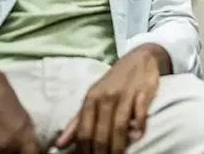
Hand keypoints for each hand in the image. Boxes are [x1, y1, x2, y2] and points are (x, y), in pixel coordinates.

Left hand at [55, 44, 170, 153]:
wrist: (139, 58)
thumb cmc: (114, 81)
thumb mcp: (93, 96)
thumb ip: (77, 121)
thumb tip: (59, 145)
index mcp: (91, 98)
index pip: (84, 131)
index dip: (84, 150)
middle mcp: (106, 96)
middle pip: (101, 132)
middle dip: (100, 152)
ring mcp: (125, 94)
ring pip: (119, 127)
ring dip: (118, 146)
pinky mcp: (144, 93)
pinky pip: (140, 115)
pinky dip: (138, 129)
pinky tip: (136, 138)